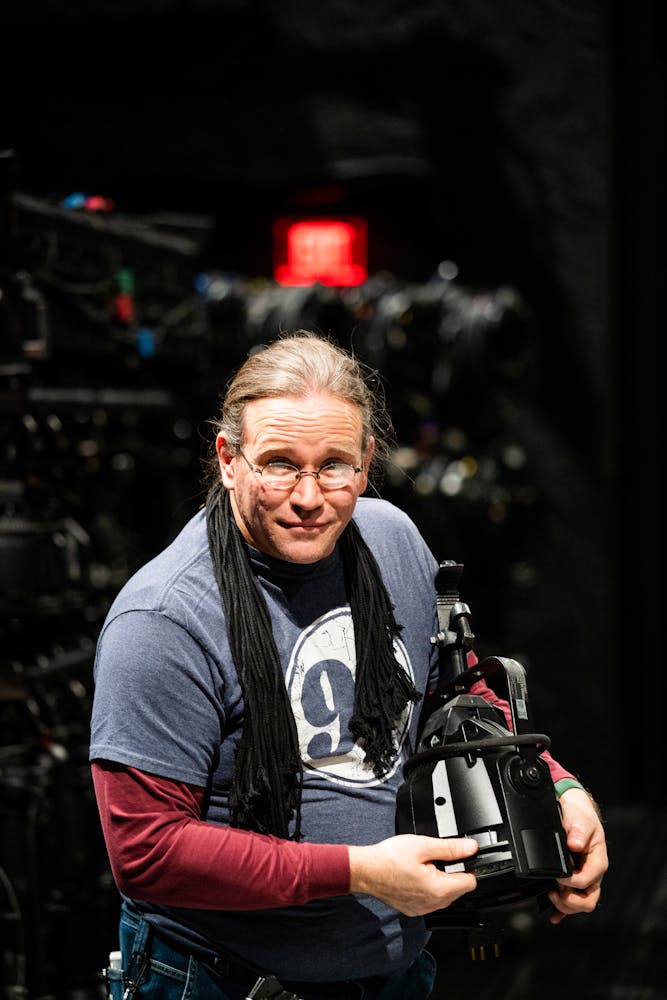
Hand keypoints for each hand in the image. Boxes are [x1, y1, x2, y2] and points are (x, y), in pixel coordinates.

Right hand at [348, 834, 477, 915]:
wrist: (366, 871)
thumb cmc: (388, 858)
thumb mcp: (422, 846)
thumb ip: (450, 848)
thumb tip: (471, 848)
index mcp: (438, 889)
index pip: (470, 883)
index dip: (468, 866)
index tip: (460, 857)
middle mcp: (432, 904)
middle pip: (459, 890)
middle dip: (453, 874)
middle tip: (436, 858)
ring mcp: (422, 909)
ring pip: (445, 897)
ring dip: (442, 882)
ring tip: (425, 866)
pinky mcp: (413, 910)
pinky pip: (431, 901)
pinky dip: (429, 890)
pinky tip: (417, 877)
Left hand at [548, 787, 607, 923]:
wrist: (575, 811)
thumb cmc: (580, 815)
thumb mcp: (580, 819)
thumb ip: (578, 831)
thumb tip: (576, 844)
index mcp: (598, 860)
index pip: (587, 881)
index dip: (571, 882)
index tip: (558, 876)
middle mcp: (592, 872)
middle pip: (588, 900)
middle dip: (569, 901)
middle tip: (554, 890)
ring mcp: (584, 878)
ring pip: (580, 904)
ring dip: (565, 904)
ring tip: (551, 893)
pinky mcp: (574, 881)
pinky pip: (571, 901)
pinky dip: (562, 910)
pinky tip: (553, 915)